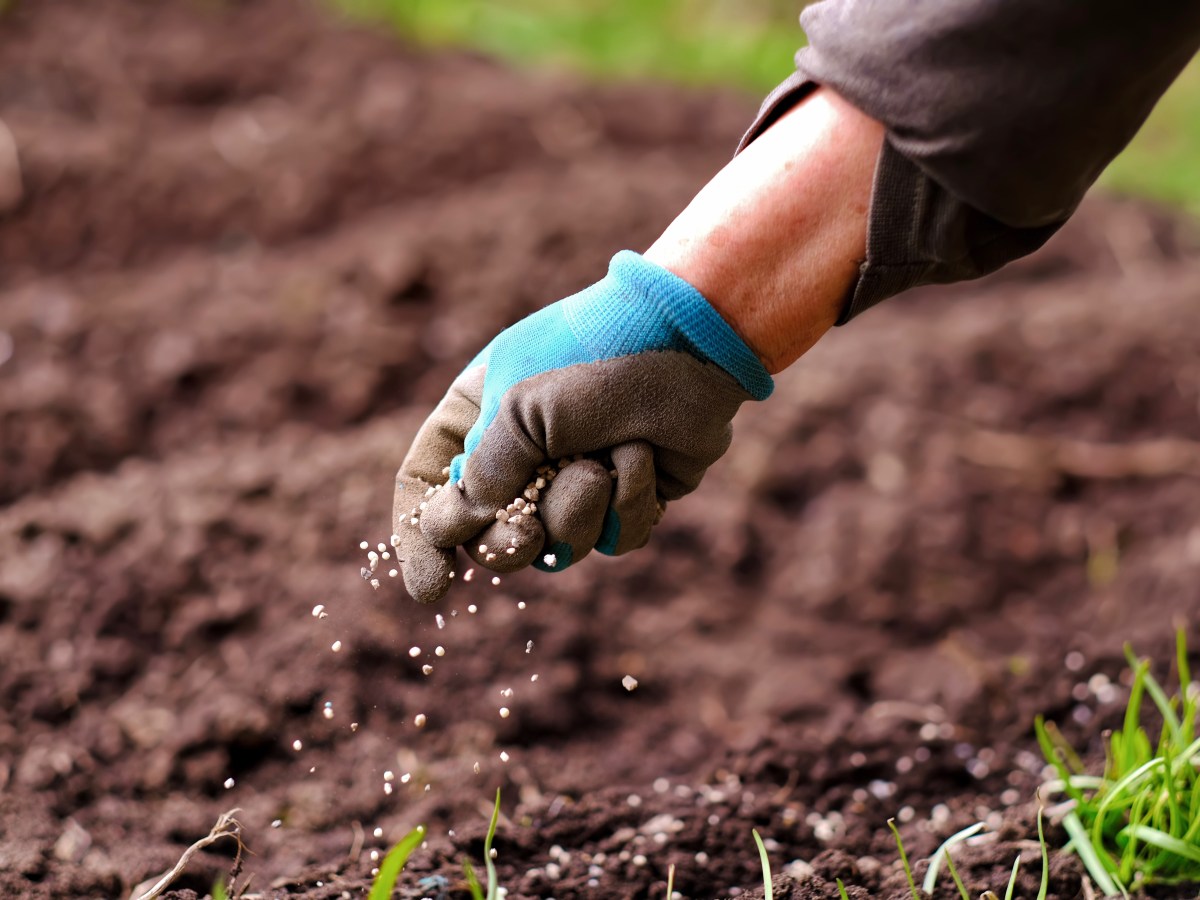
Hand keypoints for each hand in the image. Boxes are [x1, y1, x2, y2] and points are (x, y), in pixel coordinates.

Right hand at [392, 251, 772, 602]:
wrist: (690, 340)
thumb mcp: (519, 407)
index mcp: (477, 418)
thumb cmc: (594, 357)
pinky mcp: (628, 497)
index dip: (422, 542)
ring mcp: (576, 479)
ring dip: (578, 510)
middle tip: (526, 535)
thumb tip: (455, 530)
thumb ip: (483, 474)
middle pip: (489, 538)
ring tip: (602, 461)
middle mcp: (522, 454)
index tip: (433, 589)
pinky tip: (643, 457)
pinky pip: (614, 541)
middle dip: (510, 543)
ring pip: (557, 547)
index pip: (427, 488)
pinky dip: (629, 504)